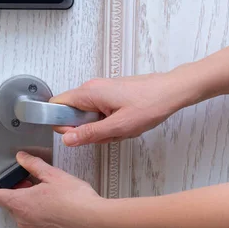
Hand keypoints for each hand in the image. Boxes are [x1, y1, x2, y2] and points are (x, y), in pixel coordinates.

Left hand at [0, 151, 109, 227]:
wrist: (95, 224)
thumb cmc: (76, 202)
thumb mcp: (53, 175)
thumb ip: (34, 165)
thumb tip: (23, 158)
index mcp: (20, 204)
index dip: (4, 186)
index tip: (16, 180)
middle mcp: (24, 221)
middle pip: (12, 206)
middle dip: (21, 194)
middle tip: (37, 184)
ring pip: (26, 217)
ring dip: (33, 206)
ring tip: (53, 195)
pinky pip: (39, 226)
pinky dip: (45, 217)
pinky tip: (61, 208)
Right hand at [50, 69, 198, 145]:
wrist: (172, 91)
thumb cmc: (150, 103)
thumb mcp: (118, 127)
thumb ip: (89, 134)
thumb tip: (67, 139)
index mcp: (88, 92)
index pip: (56, 106)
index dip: (62, 124)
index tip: (78, 135)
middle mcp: (91, 88)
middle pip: (72, 114)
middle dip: (87, 130)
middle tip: (107, 133)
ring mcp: (101, 91)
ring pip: (88, 116)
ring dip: (101, 128)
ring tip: (121, 128)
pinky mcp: (110, 94)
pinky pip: (100, 113)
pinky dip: (110, 123)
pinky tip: (125, 124)